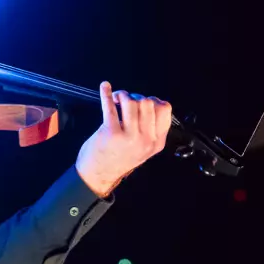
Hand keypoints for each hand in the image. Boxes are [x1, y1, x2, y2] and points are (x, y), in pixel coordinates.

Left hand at [75, 82, 171, 196]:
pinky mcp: (111, 132)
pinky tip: (105, 88)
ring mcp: (129, 136)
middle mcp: (145, 139)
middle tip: (127, 101)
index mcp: (156, 142)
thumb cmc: (119, 159)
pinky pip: (110, 106)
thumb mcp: (144, 149)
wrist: (98, 175)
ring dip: (123, 95)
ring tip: (117, 100)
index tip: (144, 101)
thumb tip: (149, 102)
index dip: (154, 100)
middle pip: (148, 103)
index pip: (164, 110)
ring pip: (132, 102)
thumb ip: (150, 130)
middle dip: (137, 97)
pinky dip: (107, 94)